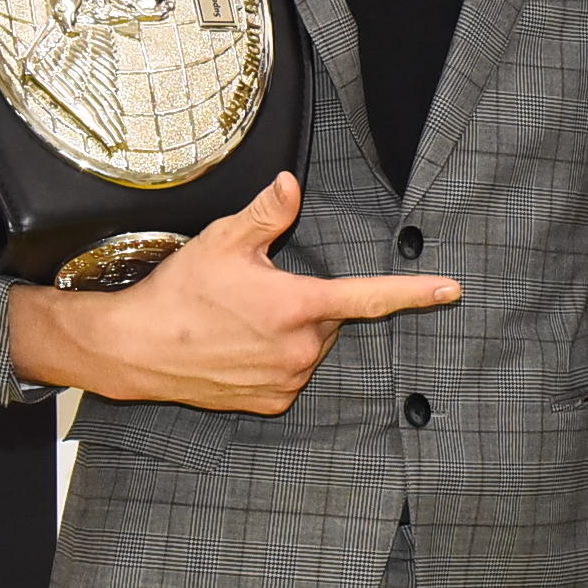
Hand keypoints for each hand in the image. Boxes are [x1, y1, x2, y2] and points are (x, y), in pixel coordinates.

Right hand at [8, 172, 458, 411]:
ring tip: (243, 322)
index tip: (450, 290)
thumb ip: (267, 213)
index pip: (369, 297)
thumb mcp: (224, 241)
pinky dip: (276, 358)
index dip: (415, 292)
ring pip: (311, 346)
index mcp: (298, 306)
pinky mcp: (271, 402)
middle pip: (331, 318)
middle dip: (307, 302)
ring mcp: (287, 380)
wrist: (137, 349)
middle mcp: (301, 348)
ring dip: (291, 332)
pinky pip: (291, 374)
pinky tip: (241, 348)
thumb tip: (292, 186)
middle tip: (261, 292)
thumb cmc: (179, 294)